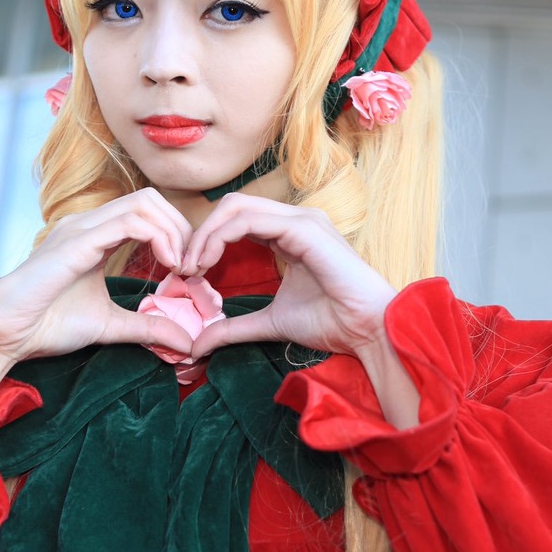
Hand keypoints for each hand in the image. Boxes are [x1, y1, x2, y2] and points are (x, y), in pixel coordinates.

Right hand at [0, 188, 195, 365]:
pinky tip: (168, 266)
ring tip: (180, 267)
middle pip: (151, 198)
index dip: (177, 234)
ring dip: (174, 232)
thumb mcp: (110, 325)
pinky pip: (129, 222)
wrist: (4, 333)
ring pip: (143, 203)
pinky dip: (159, 238)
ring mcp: (80, 228)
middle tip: (190, 266)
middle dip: (181, 228)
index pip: (147, 211)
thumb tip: (186, 341)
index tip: (188, 271)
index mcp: (94, 234)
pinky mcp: (77, 242)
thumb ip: (147, 327)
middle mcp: (87, 223)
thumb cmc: (46, 325)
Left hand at [184, 196, 419, 426]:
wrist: (367, 330)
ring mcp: (301, 219)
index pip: (237, 220)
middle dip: (200, 233)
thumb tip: (198, 344)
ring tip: (191, 266)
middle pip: (232, 207)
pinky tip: (208, 262)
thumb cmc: (332, 323)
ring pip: (236, 208)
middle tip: (183, 267)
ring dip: (205, 234)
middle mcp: (295, 219)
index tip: (189, 273)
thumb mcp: (269, 323)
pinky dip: (220, 237)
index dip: (207, 241)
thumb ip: (234, 327)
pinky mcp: (304, 228)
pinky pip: (249, 220)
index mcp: (289, 234)